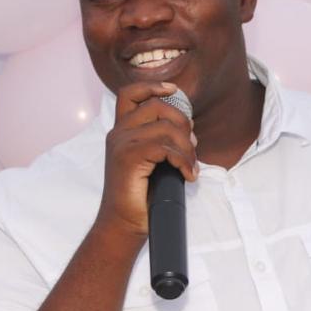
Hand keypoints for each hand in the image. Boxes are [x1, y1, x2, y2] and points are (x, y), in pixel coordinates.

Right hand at [98, 81, 197, 237]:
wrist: (123, 224)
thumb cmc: (140, 196)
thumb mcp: (152, 161)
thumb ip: (162, 141)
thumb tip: (189, 127)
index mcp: (121, 131)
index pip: (131, 94)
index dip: (153, 86)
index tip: (173, 90)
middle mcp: (118, 133)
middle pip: (156, 106)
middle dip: (182, 122)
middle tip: (192, 146)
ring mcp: (122, 144)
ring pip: (166, 129)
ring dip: (187, 148)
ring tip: (190, 166)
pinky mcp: (129, 158)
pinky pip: (165, 148)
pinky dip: (183, 160)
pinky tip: (187, 174)